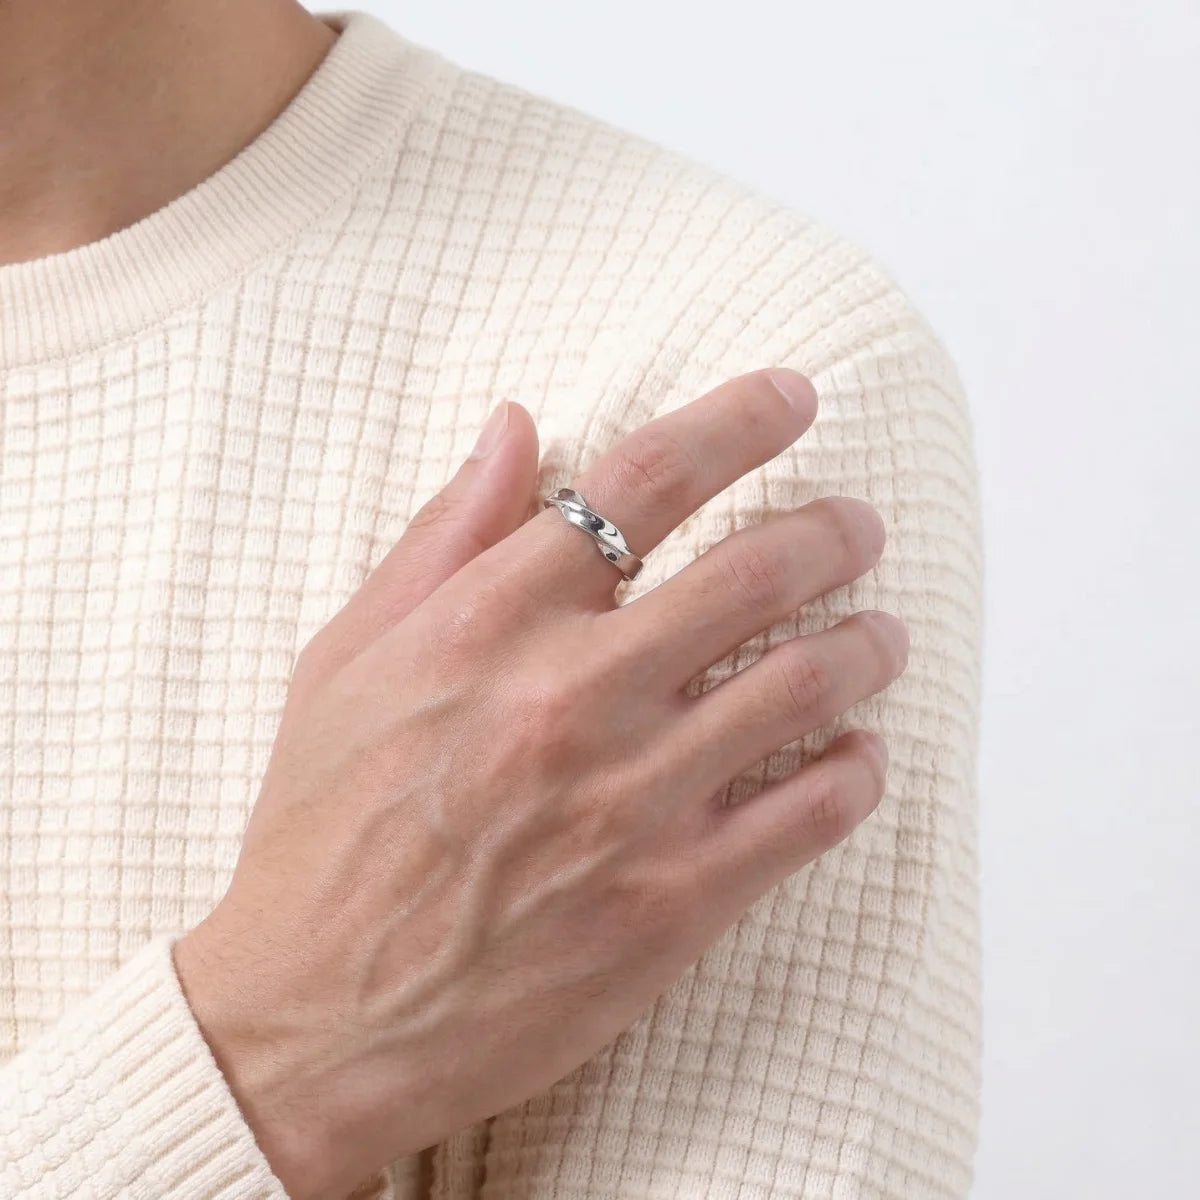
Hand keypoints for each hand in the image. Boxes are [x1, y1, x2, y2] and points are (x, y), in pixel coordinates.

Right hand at [172, 369, 908, 1199]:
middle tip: (859, 526)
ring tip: (883, 633)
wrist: (313, 1020)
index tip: (793, 397)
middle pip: (756, 568)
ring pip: (805, 682)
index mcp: (489, 621)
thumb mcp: (344, 662)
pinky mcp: (673, 903)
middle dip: (832, 529)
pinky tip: (861, 754)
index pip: (644, 479)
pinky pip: (811, 815)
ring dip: (867, 643)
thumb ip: (441, 537)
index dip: (737, 421)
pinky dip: (859, 770)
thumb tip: (518, 426)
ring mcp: (633, 800)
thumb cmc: (319, 832)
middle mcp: (573, 694)